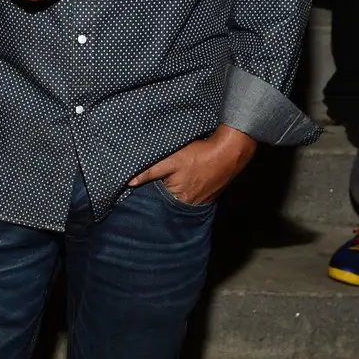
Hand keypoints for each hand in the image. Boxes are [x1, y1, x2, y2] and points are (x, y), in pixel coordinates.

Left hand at [129, 124, 256, 205]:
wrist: (229, 152)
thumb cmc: (200, 155)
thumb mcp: (171, 160)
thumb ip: (149, 171)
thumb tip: (129, 182)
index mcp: (177, 199)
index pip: (154, 200)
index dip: (145, 193)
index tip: (137, 187)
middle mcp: (188, 206)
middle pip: (166, 201)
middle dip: (158, 193)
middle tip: (154, 181)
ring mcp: (199, 203)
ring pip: (177, 199)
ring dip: (171, 192)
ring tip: (171, 179)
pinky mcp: (207, 197)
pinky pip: (190, 196)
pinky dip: (184, 190)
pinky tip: (184, 181)